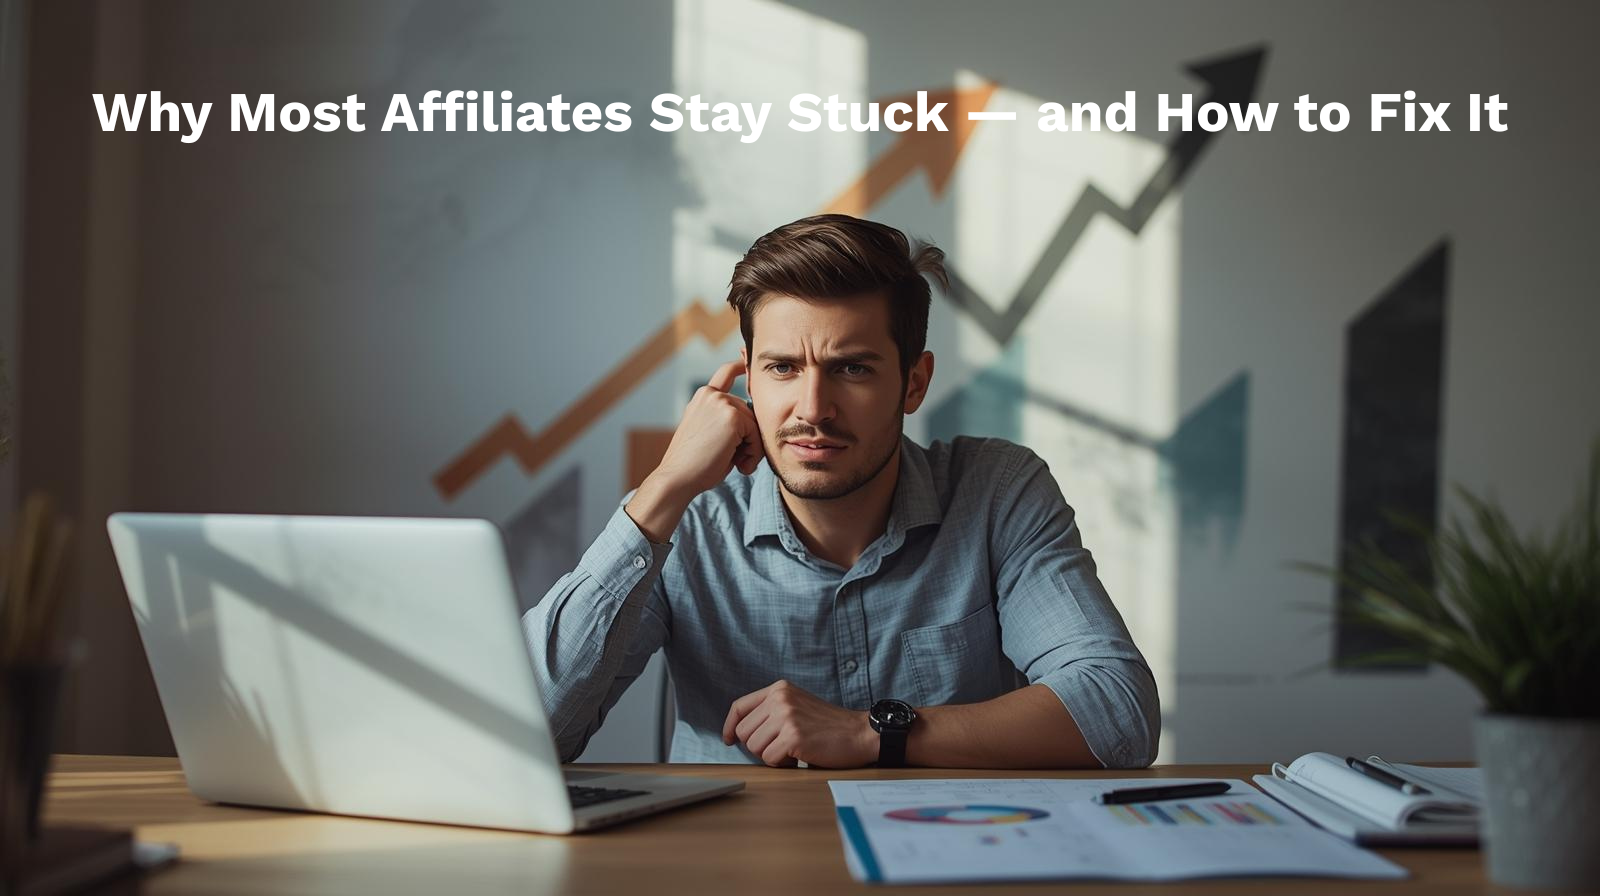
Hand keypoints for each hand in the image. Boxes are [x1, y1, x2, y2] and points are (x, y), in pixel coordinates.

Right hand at [627, 359, 760, 541]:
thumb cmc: (694, 465)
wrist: (678, 477)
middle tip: (738, 460)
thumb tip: (754, 422)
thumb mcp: (709, 435)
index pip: (725, 374)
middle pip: (749, 411)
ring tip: (737, 463)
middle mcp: (711, 395)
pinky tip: (738, 463)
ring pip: (754, 423)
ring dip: (752, 447)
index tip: (746, 360)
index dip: (740, 366)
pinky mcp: (732, 415)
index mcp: (702, 398)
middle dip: (750, 437)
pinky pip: (757, 433)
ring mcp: (722, 402)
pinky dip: (753, 452)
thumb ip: (727, 422)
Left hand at [722, 680, 876, 768]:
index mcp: (779, 689)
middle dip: (758, 747)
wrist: (860, 733)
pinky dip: (783, 764)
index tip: (729, 740)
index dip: (729, 726)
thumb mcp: (798, 706)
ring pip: (754, 747)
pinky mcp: (793, 736)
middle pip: (743, 732)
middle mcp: (780, 698)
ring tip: (793, 750)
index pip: (739, 707)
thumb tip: (739, 732)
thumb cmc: (829, 726)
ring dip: (771, 756)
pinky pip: (770, 759)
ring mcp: (786, 716)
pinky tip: (800, 756)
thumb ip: (772, 711)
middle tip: (781, 747)